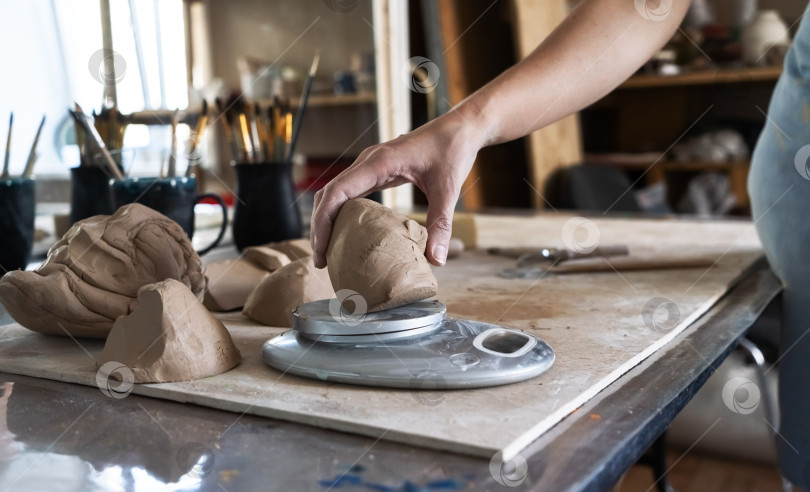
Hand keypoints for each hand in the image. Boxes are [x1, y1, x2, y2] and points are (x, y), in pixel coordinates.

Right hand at [311, 109, 485, 267]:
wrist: (460, 128)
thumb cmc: (453, 150)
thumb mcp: (448, 189)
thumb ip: (440, 224)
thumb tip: (436, 262)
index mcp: (379, 162)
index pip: (337, 191)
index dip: (323, 220)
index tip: (321, 248)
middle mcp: (368, 161)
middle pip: (328, 194)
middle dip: (319, 226)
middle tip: (320, 260)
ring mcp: (370, 165)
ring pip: (335, 192)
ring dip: (327, 219)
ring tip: (328, 251)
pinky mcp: (376, 170)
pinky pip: (349, 191)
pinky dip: (341, 212)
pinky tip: (346, 233)